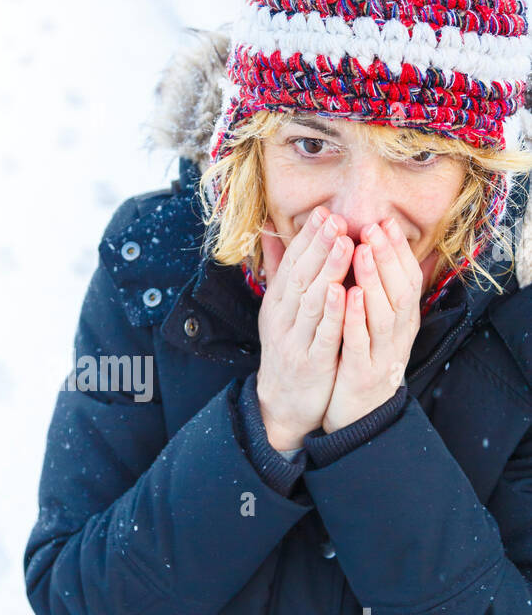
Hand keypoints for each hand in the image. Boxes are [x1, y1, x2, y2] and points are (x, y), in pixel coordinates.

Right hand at [255, 206, 354, 450]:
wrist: (282, 403)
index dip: (307, 238)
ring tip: (346, 244)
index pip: (291, 263)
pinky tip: (345, 292)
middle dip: (319, 247)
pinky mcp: (311, 363)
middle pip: (301, 277)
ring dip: (328, 271)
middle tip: (337, 219)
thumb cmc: (288, 348)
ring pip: (312, 302)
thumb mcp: (278, 309)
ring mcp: (295, 341)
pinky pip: (323, 335)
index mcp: (276, 303)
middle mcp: (282, 319)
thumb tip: (268, 230)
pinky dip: (334, 313)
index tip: (324, 212)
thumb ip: (279, 271)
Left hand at [321, 217, 421, 434]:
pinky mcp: (362, 373)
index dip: (397, 250)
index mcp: (402, 321)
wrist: (359, 417)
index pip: (407, 278)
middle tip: (374, 226)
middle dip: (387, 256)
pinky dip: (355, 317)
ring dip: (374, 280)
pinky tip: (347, 296)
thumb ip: (381, 294)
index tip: (385, 221)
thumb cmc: (364, 362)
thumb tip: (389, 256)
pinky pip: (359, 342)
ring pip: (383, 313)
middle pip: (400, 290)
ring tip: (363, 251)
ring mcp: (382, 355)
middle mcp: (399, 335)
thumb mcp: (377, 327)